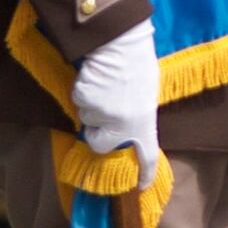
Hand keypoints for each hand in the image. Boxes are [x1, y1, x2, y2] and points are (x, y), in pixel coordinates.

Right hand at [70, 21, 161, 186]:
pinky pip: (78, 101)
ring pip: (87, 118)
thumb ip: (138, 116)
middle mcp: (122, 124)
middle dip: (95, 132)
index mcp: (145, 122)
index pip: (148, 156)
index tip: (142, 186)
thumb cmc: (137, 65)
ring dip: (92, 106)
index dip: (145, 174)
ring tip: (104, 85)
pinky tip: (95, 78)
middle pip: (99, 143)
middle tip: (102, 113)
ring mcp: (101, 112)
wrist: (121, 41)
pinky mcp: (84, 99)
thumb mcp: (146, 95)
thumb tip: (127, 130)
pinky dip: (83, 92)